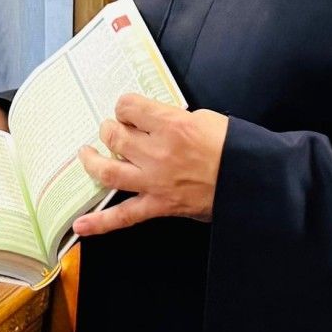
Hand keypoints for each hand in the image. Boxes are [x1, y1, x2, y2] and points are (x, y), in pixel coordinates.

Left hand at [72, 93, 228, 235]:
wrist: (251, 181)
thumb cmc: (234, 147)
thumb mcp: (205, 119)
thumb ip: (174, 119)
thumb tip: (155, 122)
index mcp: (171, 125)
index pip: (129, 107)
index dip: (125, 106)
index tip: (128, 110)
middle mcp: (157, 152)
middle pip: (114, 136)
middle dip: (108, 129)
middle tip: (111, 129)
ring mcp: (154, 181)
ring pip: (108, 171)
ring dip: (92, 161)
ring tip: (87, 155)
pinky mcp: (159, 206)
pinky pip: (123, 216)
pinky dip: (100, 223)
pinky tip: (80, 225)